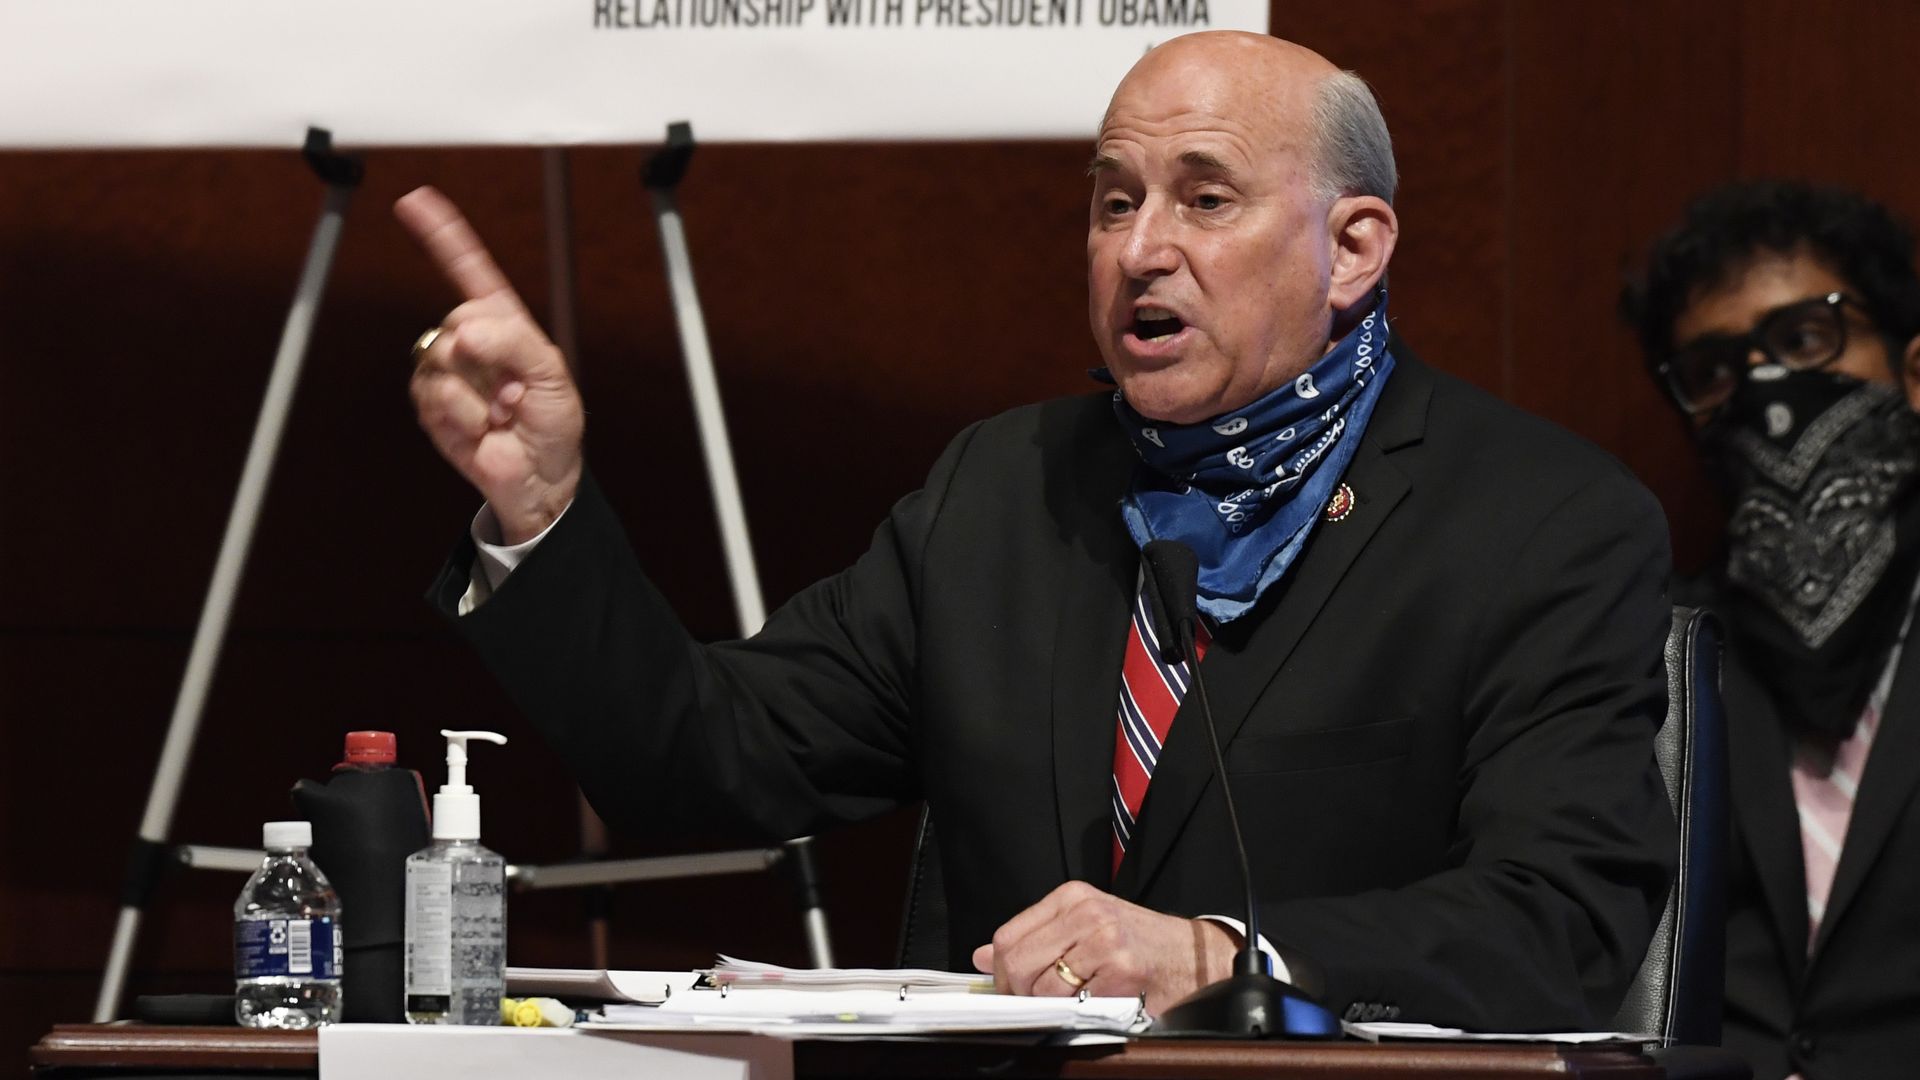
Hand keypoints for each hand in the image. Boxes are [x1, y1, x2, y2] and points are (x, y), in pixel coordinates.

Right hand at [396, 186, 583, 543]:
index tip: (416, 202)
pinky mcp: (430, 405)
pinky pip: (433, 395)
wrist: (537, 478)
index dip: (445, 235)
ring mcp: (446, 372)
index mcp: (504, 324)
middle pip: (456, 320)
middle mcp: (470, 341)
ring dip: (478, 394)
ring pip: (441, 359)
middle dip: (490, 357)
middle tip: (516, 391)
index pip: (471, 270)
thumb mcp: (552, 376)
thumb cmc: (553, 424)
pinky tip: (481, 429)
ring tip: (501, 413)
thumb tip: (465, 331)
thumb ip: (515, 342)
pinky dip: (463, 415)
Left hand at [970, 882, 1237, 1015]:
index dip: (1000, 970)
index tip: (1008, 986)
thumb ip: (1036, 937)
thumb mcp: (1085, 926)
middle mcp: (1086, 912)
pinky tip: (1096, 1001)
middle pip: (1017, 962)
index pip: (1008, 936)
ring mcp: (1104, 939)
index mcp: (1071, 897)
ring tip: (1074, 999)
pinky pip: (1074, 1003)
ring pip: (1042, 987)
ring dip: (1051, 1005)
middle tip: (1034, 1002)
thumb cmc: (1141, 942)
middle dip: (1017, 992)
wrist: (1195, 954)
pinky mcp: (1120, 969)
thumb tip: (983, 956)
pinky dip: (1078, 1012)